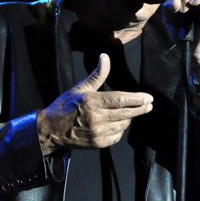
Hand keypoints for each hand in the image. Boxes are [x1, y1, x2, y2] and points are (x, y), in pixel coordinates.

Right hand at [37, 53, 152, 154]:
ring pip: (123, 125)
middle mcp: (96, 118)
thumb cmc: (66, 106)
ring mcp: (98, 132)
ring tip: (128, 113)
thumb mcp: (81, 88)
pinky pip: (117, 136)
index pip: (121, 99)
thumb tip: (105, 56)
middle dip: (141, 109)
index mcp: (92, 101)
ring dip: (128, 118)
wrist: (50, 130)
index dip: (137, 99)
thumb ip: (97, 74)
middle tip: (149, 105)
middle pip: (127, 113)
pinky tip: (116, 124)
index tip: (149, 97)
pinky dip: (119, 129)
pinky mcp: (98, 144)